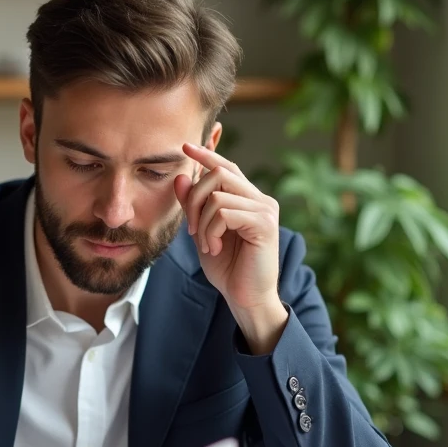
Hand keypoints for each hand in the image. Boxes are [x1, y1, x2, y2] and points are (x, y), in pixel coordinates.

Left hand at [174, 142, 286, 353]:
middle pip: (219, 173)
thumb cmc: (228, 268)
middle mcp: (260, 199)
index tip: (185, 147)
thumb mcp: (203, 232)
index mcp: (248, 199)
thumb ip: (193, 205)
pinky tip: (214, 248)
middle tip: (190, 229)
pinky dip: (210, 231)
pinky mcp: (264, 224)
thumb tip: (182, 176)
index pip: (227, 167)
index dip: (207, 155)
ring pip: (217, 195)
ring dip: (201, 222)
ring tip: (205, 244)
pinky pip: (224, 213)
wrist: (246, 298)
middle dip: (194, 199)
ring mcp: (265, 210)